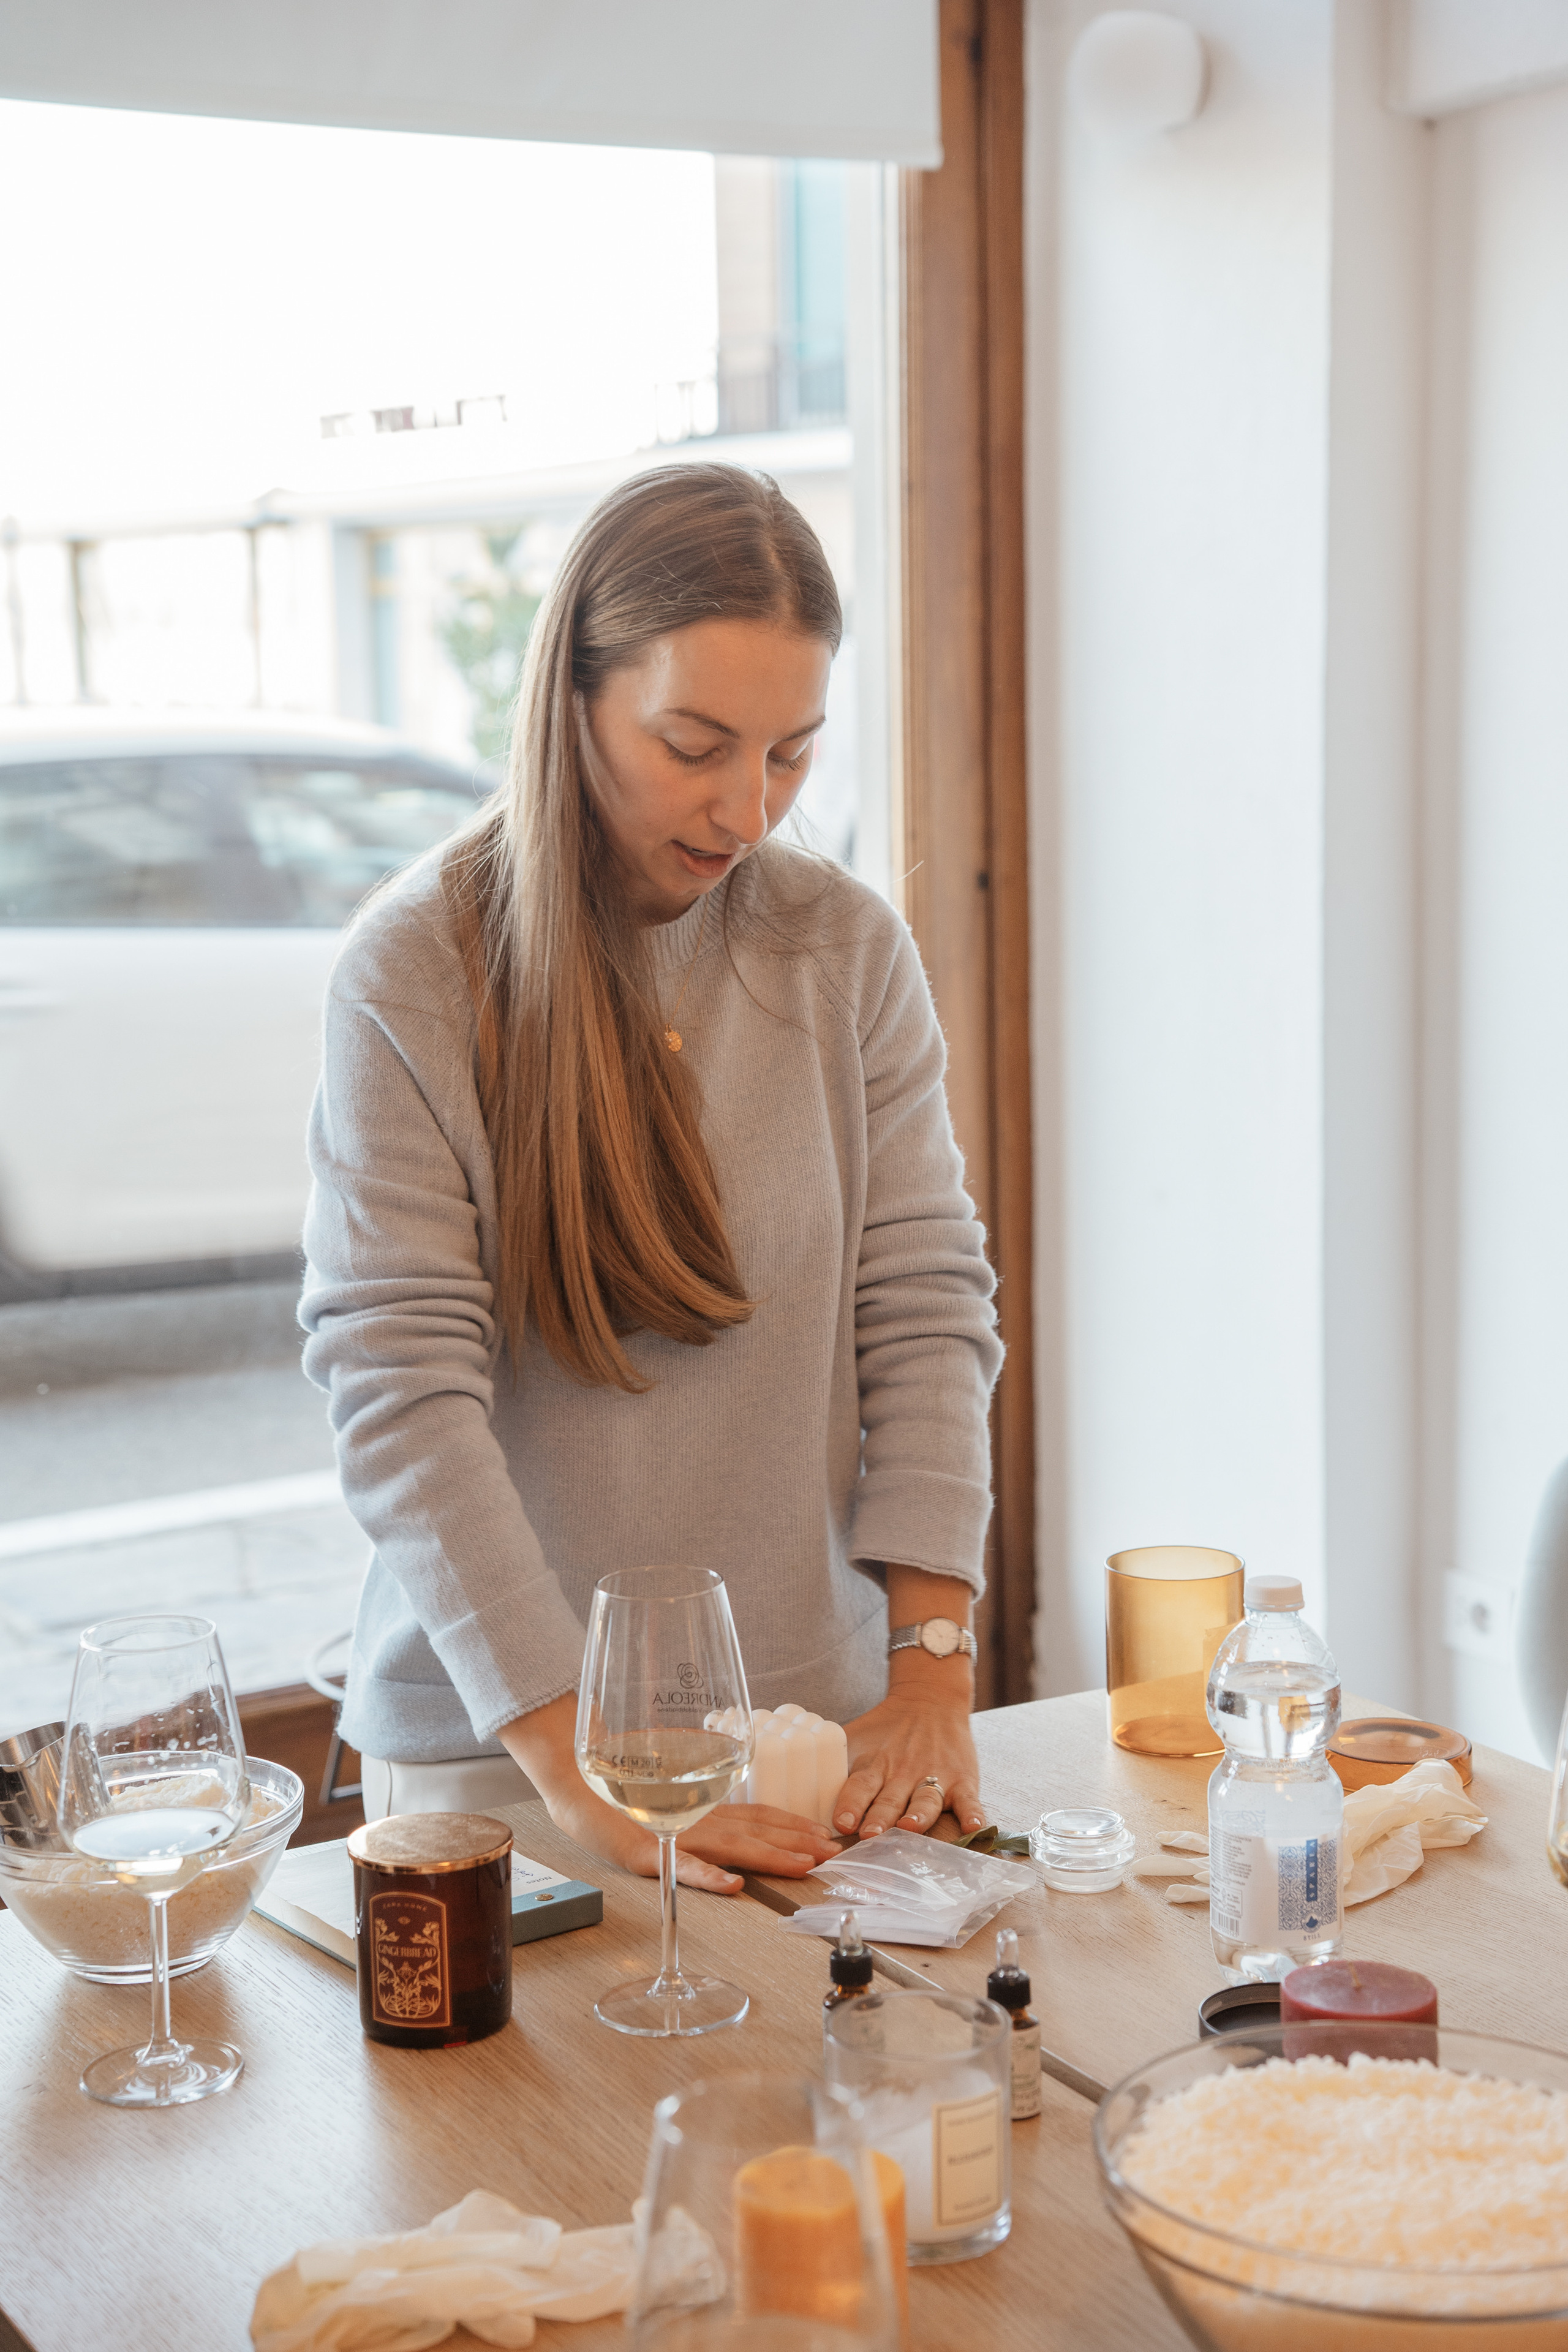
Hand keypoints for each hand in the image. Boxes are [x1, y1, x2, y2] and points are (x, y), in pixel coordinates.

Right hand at [537, 1775, 840, 1896]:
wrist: (570, 1778)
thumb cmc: (614, 1785)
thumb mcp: (665, 1789)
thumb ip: (693, 1795)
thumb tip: (723, 1798)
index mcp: (702, 1804)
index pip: (758, 1813)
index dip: (793, 1823)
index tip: (824, 1833)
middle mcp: (695, 1816)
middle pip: (756, 1830)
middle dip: (797, 1842)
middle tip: (832, 1854)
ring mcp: (673, 1833)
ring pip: (732, 1845)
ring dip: (771, 1856)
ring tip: (803, 1865)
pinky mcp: (646, 1851)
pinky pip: (682, 1865)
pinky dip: (709, 1875)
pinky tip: (733, 1885)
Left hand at [835, 1689, 984, 1839]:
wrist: (931, 1699)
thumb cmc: (886, 1729)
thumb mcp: (855, 1739)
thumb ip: (829, 1764)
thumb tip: (783, 1787)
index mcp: (875, 1765)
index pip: (860, 1785)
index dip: (851, 1803)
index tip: (842, 1820)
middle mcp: (903, 1773)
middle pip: (890, 1799)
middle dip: (879, 1817)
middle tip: (869, 1833)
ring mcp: (934, 1777)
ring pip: (925, 1800)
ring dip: (918, 1815)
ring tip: (910, 1827)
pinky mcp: (961, 1780)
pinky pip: (969, 1800)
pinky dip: (973, 1814)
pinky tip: (974, 1825)